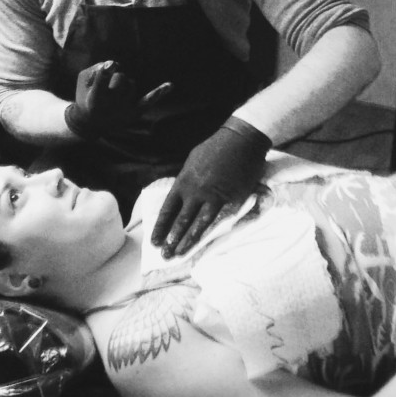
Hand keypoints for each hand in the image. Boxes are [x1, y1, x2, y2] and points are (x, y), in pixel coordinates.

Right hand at [64, 60, 171, 140]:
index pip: (101, 83)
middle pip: (120, 78)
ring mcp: (124, 110)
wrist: (91, 123)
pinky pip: (148, 101)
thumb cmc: (86, 96)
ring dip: (124, 84)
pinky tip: (170, 85)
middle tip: (108, 83)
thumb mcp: (83, 81)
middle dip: (116, 76)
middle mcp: (111, 107)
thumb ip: (96, 69)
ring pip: (131, 84)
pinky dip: (158, 93)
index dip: (106, 73)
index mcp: (95, 99)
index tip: (112, 64)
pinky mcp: (134, 112)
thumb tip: (113, 64)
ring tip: (114, 93)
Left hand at [151, 117, 269, 256]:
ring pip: (199, 225)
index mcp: (183, 181)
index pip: (167, 210)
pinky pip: (220, 220)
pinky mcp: (232, 201)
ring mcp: (214, 198)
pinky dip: (211, 233)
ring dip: (188, 241)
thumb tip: (180, 197)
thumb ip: (185, 181)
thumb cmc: (216, 148)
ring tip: (179, 254)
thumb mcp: (192, 161)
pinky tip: (205, 244)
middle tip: (164, 256)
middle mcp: (196, 192)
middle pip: (181, 221)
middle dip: (171, 240)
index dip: (160, 227)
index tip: (154, 241)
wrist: (241, 141)